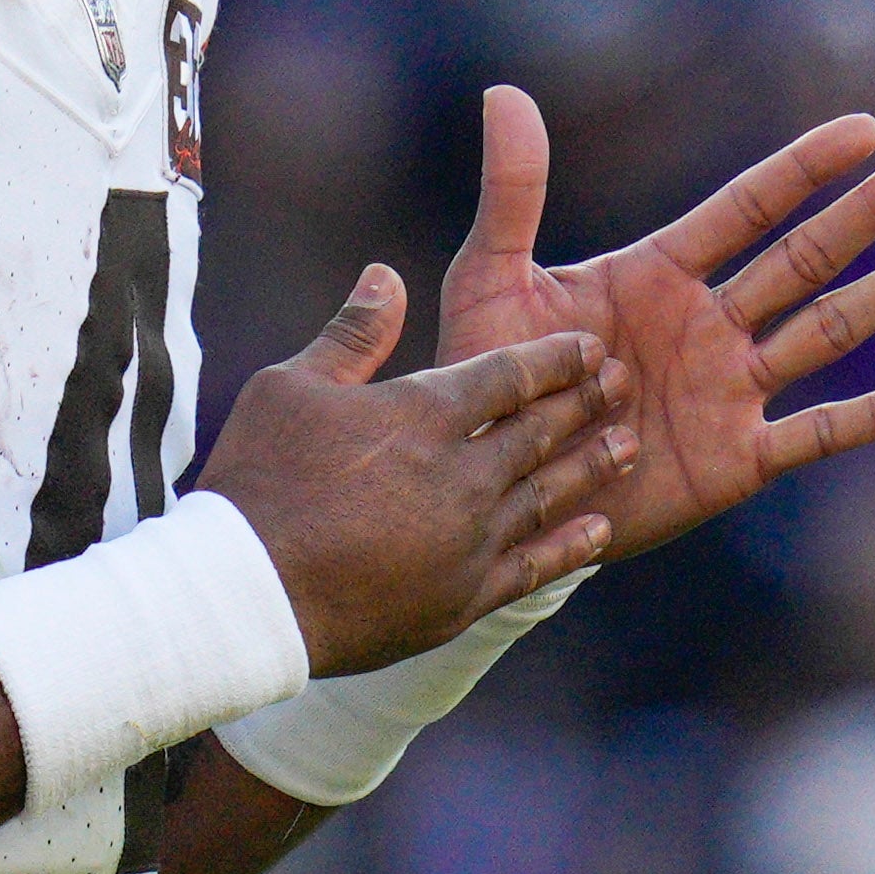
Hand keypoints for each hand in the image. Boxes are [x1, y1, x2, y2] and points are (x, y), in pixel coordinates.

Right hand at [200, 265, 636, 675]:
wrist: (246, 595)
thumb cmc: (258, 479)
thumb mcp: (291, 387)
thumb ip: (353, 334)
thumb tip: (387, 275)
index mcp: (424, 414)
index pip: (510, 375)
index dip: (556, 359)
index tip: (590, 347)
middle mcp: (462, 475)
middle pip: (541, 431)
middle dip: (586, 402)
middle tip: (625, 383)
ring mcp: (469, 540)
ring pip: (549, 494)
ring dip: (592, 465)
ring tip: (628, 444)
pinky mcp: (463, 597)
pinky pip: (534, 566)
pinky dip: (571, 545)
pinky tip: (599, 531)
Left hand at [432, 88, 874, 564]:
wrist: (493, 489)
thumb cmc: (490, 383)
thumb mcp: (492, 281)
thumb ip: (513, 194)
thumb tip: (503, 93)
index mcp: (658, 275)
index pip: (746, 209)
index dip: (803, 169)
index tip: (865, 128)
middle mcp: (708, 324)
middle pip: (806, 257)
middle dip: (869, 212)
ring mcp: (730, 390)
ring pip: (829, 330)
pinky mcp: (736, 458)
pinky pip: (818, 432)